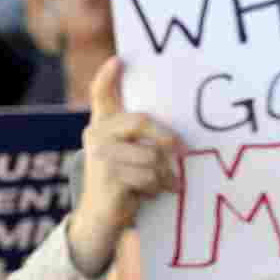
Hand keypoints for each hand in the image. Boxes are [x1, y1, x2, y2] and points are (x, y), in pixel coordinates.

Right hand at [65, 58, 182, 269]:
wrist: (100, 220)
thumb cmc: (122, 183)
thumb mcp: (130, 155)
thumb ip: (142, 139)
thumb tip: (178, 138)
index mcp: (101, 125)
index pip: (101, 94)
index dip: (108, 76)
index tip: (118, 59)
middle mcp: (96, 136)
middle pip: (141, 122)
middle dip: (166, 137)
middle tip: (184, 150)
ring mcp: (100, 156)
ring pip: (150, 156)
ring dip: (163, 174)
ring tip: (162, 184)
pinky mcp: (109, 178)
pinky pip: (148, 176)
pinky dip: (157, 188)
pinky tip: (151, 194)